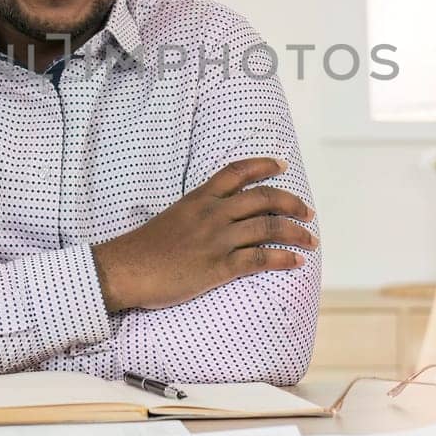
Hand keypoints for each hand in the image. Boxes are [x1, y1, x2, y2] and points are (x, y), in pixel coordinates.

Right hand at [90, 157, 316, 311]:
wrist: (125, 269)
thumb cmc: (144, 248)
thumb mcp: (173, 217)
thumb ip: (198, 212)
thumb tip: (219, 215)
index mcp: (199, 198)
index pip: (237, 172)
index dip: (263, 166)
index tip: (282, 166)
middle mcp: (212, 214)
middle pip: (262, 198)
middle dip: (291, 203)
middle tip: (307, 212)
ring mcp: (216, 240)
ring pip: (267, 227)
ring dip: (295, 232)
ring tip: (310, 239)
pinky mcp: (217, 267)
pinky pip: (259, 259)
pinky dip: (282, 258)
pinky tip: (295, 261)